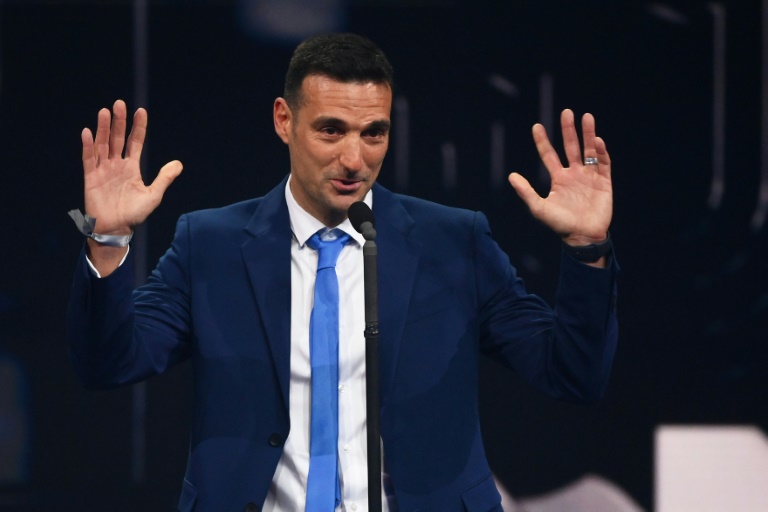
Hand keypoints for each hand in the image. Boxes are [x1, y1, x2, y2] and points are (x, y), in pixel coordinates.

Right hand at [82, 99, 181, 234]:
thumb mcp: (153, 195)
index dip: (138, 127)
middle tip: (119, 103)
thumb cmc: (134, 214)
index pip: (135, 142)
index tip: (141, 111)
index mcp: (131, 167)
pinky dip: (88, 145)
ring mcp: (103, 170)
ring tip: (105, 111)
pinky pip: (89, 158)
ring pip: (102, 144)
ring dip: (103, 128)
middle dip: (118, 121)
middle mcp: (116, 165)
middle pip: (117, 138)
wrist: (117, 229)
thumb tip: (179, 163)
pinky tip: (88, 132)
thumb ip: (164, 178)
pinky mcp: (91, 177)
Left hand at [508, 109, 611, 245]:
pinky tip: (596, 140)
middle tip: (566, 112)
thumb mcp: (539, 208)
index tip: (536, 126)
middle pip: (571, 146)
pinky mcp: (604, 181)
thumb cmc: (560, 225)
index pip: (549, 155)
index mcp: (558, 178)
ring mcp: (589, 176)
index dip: (543, 141)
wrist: (582, 237)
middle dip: (568, 130)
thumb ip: (526, 192)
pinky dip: (600, 152)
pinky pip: (603, 163)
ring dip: (587, 133)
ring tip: (586, 116)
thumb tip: (511, 176)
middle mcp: (574, 174)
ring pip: (588, 150)